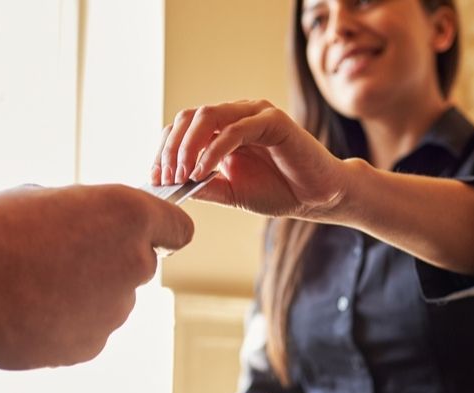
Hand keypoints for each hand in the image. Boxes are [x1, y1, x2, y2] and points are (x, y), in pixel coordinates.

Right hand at [0, 184, 193, 368]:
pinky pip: (86, 331)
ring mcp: (115, 310)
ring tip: (32, 286)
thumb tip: (85, 229)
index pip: (178, 228)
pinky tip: (27, 312)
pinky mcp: (91, 346)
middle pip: (138, 265)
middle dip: (108, 262)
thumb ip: (84, 216)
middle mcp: (134, 264)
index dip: (160, 230)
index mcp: (129, 216)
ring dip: (84, 296)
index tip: (144, 235)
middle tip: (58, 256)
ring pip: (110, 301)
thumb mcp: (46, 198)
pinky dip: (64, 325)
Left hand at [151, 100, 347, 218]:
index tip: (155, 179)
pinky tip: (203, 171)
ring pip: (207, 116)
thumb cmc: (279, 191)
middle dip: (170, 149)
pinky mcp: (273, 121)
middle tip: (165, 179)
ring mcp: (254, 114)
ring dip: (188, 146)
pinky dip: (214, 150)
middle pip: (188, 117)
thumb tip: (170, 187)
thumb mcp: (230, 192)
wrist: (318, 198)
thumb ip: (203, 186)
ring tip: (183, 175)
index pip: (182, 127)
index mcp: (223, 127)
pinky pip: (235, 129)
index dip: (164, 151)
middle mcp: (236, 114)